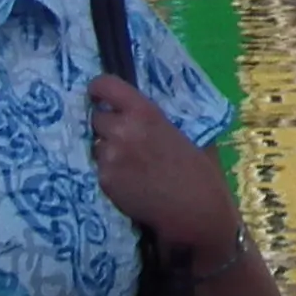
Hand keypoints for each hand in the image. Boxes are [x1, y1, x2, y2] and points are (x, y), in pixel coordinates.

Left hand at [89, 75, 236, 259]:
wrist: (194, 209)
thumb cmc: (198, 169)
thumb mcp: (183, 131)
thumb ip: (155, 119)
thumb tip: (138, 111)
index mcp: (145, 111)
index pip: (106, 85)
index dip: (99, 89)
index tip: (99, 95)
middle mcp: (122, 130)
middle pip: (96, 118)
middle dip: (107, 126)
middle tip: (124, 138)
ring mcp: (110, 157)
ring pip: (97, 146)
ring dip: (108, 151)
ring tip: (130, 165)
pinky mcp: (104, 180)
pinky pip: (100, 169)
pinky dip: (111, 173)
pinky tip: (130, 182)